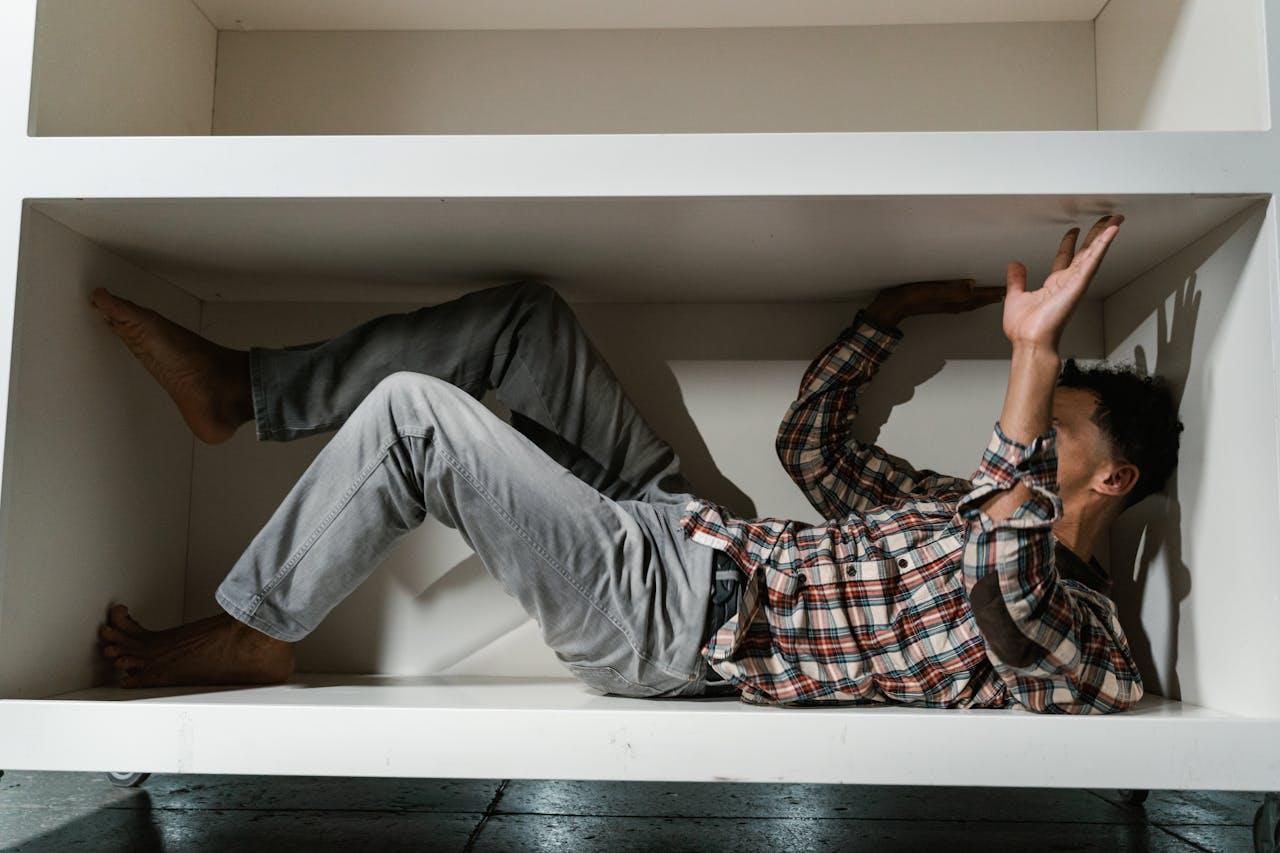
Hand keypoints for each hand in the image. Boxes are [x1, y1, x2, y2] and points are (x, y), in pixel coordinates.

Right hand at [865, 278, 1004, 328]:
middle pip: (977, 301)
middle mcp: (951, 304)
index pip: (978, 296)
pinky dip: (967, 298)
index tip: (1005, 289)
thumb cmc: (910, 298)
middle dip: (990, 297)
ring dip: (980, 299)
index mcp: (952, 300)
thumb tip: (972, 285)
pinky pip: (959, 301)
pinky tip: (965, 295)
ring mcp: (944, 304)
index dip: (992, 292)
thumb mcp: (933, 290)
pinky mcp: (936, 302)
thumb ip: (953, 289)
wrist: (892, 306)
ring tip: (989, 295)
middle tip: (1003, 292)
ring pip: (969, 302)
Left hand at [1003, 215, 1122, 350]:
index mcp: (1053, 285)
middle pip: (1084, 253)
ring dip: (1104, 236)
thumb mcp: (1016, 296)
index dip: (1069, 244)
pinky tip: (1111, 232)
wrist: (1029, 341)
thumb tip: (1014, 265)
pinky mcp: (1079, 284)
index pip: (1064, 259)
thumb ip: (1016, 280)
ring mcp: (1075, 283)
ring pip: (1092, 253)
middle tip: (1105, 220)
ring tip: (1114, 220)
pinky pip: (1093, 261)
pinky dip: (1102, 246)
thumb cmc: (1024, 329)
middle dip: (1094, 236)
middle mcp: (1067, 283)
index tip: (1073, 232)